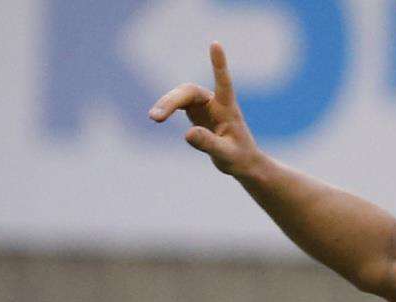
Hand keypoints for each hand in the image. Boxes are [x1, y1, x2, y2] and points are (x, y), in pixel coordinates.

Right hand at [148, 42, 259, 176]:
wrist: (241, 162)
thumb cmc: (239, 158)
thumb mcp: (225, 155)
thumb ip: (209, 144)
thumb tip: (187, 133)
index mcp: (228, 109)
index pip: (223, 83)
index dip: (219, 65)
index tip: (215, 44)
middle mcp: (215, 102)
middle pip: (189, 92)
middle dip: (172, 101)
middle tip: (155, 117)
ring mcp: (203, 105)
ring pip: (180, 97)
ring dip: (166, 104)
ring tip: (154, 118)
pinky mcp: (195, 111)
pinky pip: (176, 103)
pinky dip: (165, 109)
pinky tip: (156, 116)